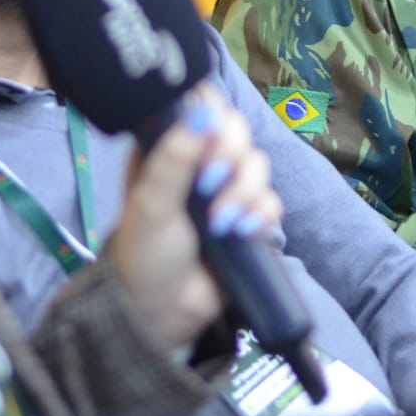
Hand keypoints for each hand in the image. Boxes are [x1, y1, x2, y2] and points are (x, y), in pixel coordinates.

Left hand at [106, 84, 282, 352]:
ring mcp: (225, 188)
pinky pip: (271, 201)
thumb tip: (202, 110)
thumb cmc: (144, 252)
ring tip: (221, 224)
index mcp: (168, 147)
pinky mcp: (247, 217)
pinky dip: (261, 215)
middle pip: (237, 131)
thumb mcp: (151, 204)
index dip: (212, 114)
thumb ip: (174, 157)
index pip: (200, 104)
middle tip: (210, 186)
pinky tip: (242, 233)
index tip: (208, 136)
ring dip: (244, 193)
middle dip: (230, 159)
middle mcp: (199, 161)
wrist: (162, 311)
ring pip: (257, 166)